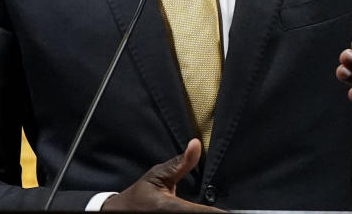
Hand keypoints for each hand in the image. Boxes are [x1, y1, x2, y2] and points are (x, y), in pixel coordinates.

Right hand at [102, 139, 221, 210]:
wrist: (119, 213)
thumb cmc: (140, 194)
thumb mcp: (158, 175)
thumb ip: (180, 164)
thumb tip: (197, 144)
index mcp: (169, 208)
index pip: (200, 213)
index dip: (218, 213)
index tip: (231, 211)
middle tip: (231, 210)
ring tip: (222, 211)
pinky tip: (207, 212)